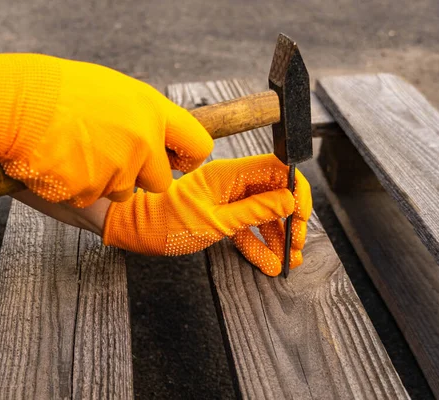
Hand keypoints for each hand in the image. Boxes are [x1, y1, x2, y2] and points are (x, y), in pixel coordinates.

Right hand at [0, 46, 212, 206]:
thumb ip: (143, 116)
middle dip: (141, 176)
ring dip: (105, 180)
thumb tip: (160, 135)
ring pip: (123, 192)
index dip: (188, 156)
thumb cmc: (57, 91)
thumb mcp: (114, 90)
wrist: (11, 104)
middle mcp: (142, 143)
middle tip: (111, 157)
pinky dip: (78, 187)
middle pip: (161, 182)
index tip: (178, 160)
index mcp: (152, 111)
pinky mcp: (90, 192)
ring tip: (78, 152)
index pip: (198, 144)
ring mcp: (116, 170)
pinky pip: (92, 198)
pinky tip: (62, 163)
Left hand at [103, 154, 311, 275]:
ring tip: (289, 260)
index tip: (302, 216)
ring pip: (262, 213)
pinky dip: (257, 243)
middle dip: (289, 220)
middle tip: (297, 244)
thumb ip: (254, 211)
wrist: (136, 231)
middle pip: (273, 194)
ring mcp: (225, 197)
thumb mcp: (217, 222)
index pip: (276, 169)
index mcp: (229, 173)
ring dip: (277, 236)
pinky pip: (245, 226)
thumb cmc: (167, 225)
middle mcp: (230, 181)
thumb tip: (289, 200)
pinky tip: (269, 262)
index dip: (295, 190)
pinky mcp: (219, 213)